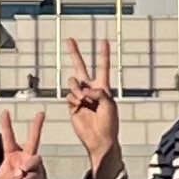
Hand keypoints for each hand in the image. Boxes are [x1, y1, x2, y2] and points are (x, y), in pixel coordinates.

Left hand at [0, 109, 50, 178]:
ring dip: (25, 169)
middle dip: (37, 126)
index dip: (7, 125)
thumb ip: (7, 177)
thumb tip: (21, 171)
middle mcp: (24, 161)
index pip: (8, 139)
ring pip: (33, 160)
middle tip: (41, 113)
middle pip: (32, 140)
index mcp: (11, 158)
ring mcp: (34, 169)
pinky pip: (34, 174)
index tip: (5, 112)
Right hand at [61, 37, 121, 178]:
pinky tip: (79, 106)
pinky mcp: (72, 105)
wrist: (99, 139)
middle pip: (81, 67)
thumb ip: (98, 92)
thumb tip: (83, 90)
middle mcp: (90, 89)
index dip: (103, 54)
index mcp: (103, 87)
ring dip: (76, 88)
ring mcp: (80, 96)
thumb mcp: (109, 104)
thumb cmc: (109, 122)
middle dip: (75, 53)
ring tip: (82, 98)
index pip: (103, 67)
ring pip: (73, 82)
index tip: (103, 41)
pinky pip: (69, 96)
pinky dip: (73, 99)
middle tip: (69, 39)